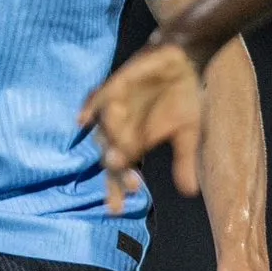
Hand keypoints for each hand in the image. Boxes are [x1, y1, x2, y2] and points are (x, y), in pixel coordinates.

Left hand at [80, 44, 204, 211]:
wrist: (184, 60)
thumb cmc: (182, 98)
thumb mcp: (188, 134)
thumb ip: (184, 160)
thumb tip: (189, 193)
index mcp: (134, 145)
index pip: (121, 172)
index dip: (117, 189)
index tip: (117, 210)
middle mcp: (119, 130)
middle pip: (109, 156)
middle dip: (114, 173)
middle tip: (124, 186)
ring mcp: (114, 108)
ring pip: (105, 131)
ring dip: (110, 145)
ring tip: (119, 159)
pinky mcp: (115, 86)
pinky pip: (97, 98)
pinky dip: (89, 107)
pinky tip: (82, 119)